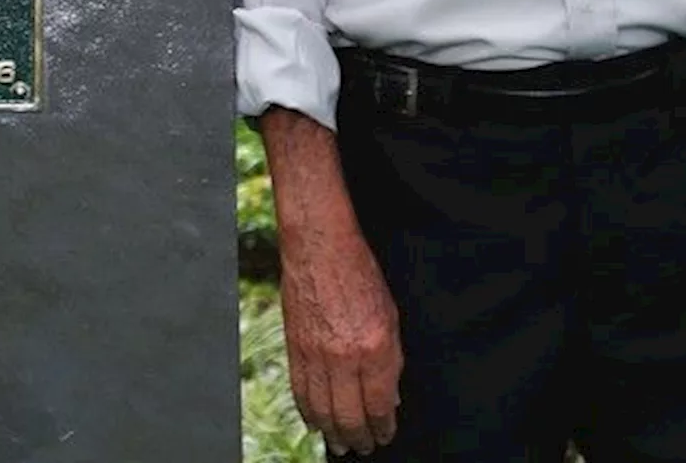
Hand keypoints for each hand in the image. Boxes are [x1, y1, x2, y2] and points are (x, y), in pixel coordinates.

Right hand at [257, 107, 401, 455]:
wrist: (319, 244)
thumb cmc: (360, 272)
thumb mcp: (389, 315)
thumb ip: (391, 360)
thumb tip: (389, 399)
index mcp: (373, 347)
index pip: (379, 407)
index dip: (383, 428)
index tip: (385, 435)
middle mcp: (343, 357)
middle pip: (349, 417)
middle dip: (358, 438)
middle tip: (363, 447)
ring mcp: (315, 353)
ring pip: (322, 411)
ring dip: (332, 433)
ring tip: (341, 444)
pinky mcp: (294, 346)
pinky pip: (300, 392)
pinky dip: (308, 412)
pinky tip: (316, 422)